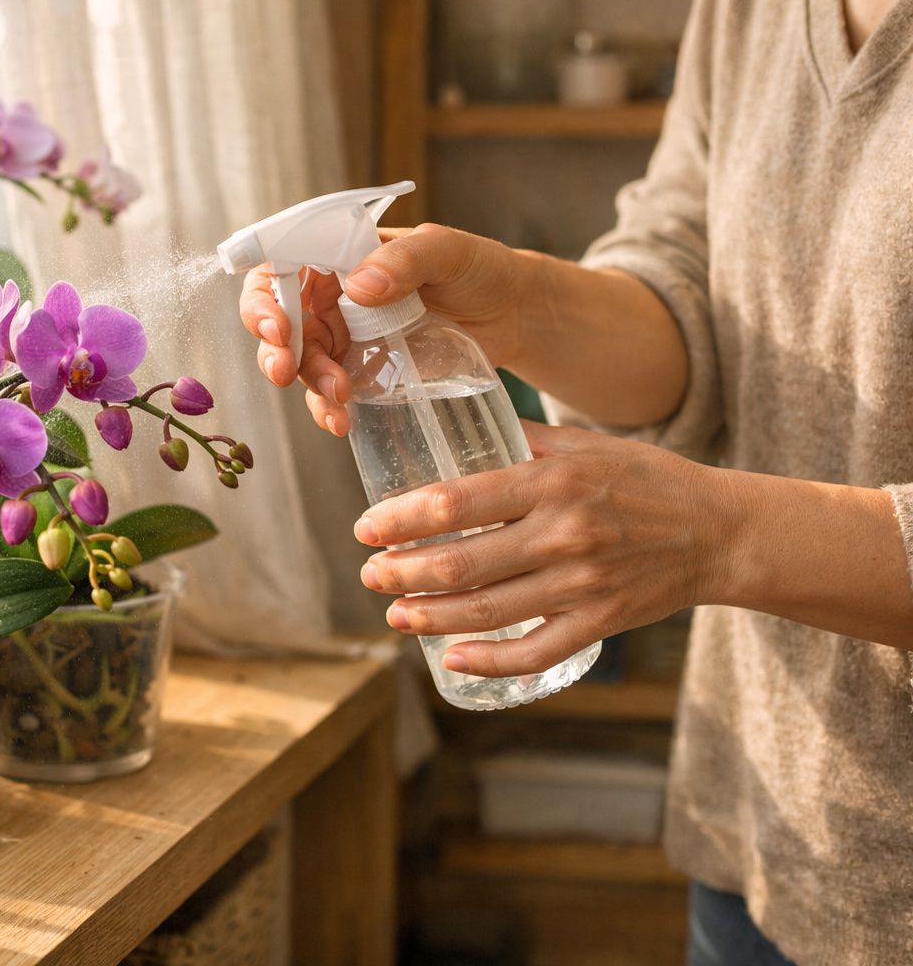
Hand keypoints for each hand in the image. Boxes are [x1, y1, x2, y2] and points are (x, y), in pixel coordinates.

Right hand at [237, 223, 532, 435]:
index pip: (280, 269)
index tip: (277, 327)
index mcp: (339, 256)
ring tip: (339, 401)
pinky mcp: (363, 372)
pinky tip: (342, 423)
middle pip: (281, 323)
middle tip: (287, 371)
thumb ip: (406, 259)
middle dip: (276, 350)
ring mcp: (345, 337)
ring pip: (302, 364)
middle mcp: (332, 296)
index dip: (265, 298)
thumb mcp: (449, 251)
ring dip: (309, 385)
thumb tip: (360, 285)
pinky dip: (329, 410)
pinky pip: (331, 393)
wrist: (513, 314)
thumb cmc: (480, 269)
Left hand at [354, 421, 725, 676]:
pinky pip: (535, 651)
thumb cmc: (647, 480)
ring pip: (488, 610)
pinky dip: (490, 661)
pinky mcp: (601, 623)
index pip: (456, 502)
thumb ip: (524, 440)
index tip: (366, 528)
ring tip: (395, 614)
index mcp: (552, 482)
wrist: (721, 531)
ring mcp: (582, 584)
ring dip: (430, 616)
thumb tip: (461, 427)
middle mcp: (563, 533)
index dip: (400, 519)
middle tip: (369, 575)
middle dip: (402, 572)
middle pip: (461, 562)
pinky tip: (453, 659)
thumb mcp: (586, 444)